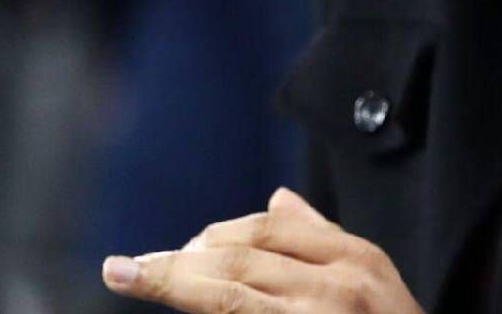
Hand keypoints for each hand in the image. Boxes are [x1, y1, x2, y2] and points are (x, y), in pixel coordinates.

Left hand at [102, 187, 425, 312]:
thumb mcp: (371, 279)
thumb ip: (322, 239)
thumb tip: (276, 198)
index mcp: (356, 259)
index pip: (268, 230)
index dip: (211, 234)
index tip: (171, 247)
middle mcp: (338, 289)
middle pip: (240, 260)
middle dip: (178, 262)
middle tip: (132, 269)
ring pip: (229, 297)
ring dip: (172, 285)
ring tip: (130, 277)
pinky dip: (205, 310)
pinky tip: (172, 304)